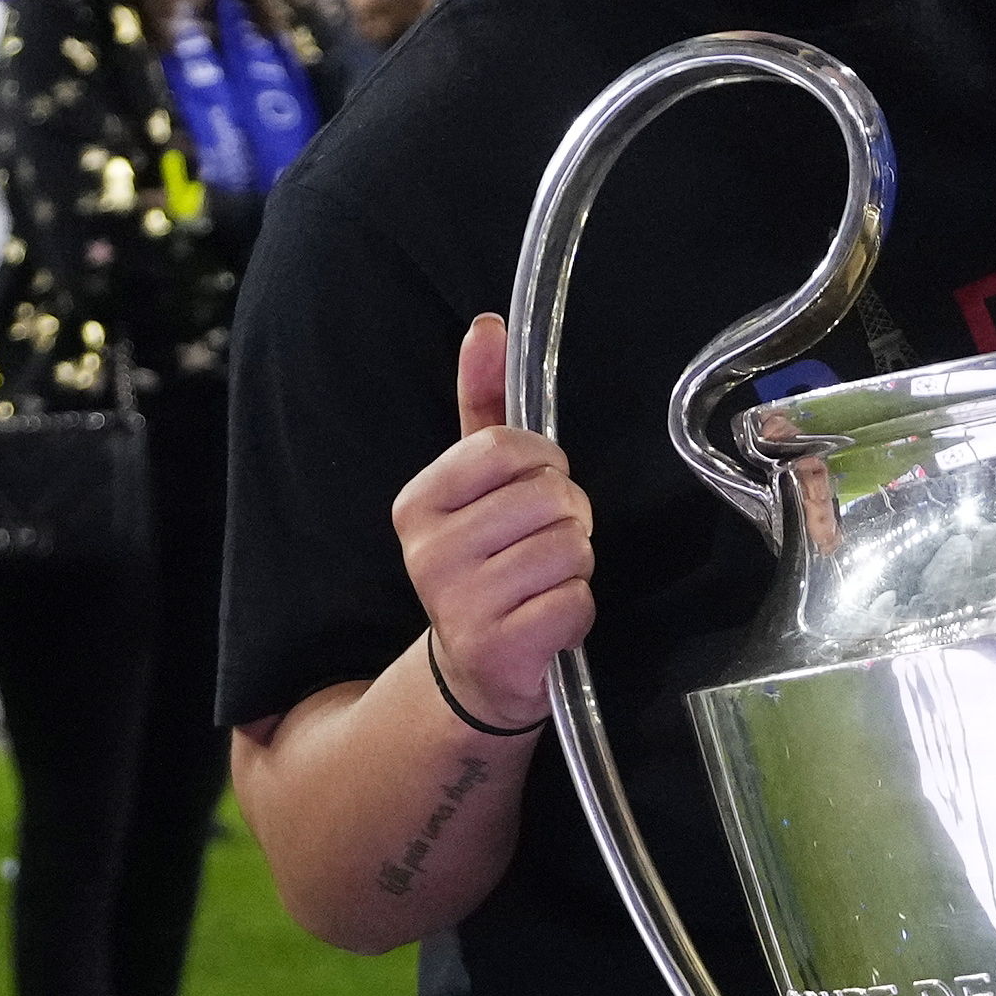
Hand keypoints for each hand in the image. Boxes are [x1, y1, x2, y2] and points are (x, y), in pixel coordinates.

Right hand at [397, 315, 593, 729]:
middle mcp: (429, 552)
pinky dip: (577, 612)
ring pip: (571, 548)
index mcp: (418, 503)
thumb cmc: (487, 563)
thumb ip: (483, 404)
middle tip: (540, 548)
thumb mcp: (475, 483)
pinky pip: (577, 602)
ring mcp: (460, 604)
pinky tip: (547, 621)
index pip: (511, 448)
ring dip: (575, 567)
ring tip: (541, 585)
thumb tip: (488, 326)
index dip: (545, 467)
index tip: (532, 493)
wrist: (475, 669)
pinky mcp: (499, 648)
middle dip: (568, 520)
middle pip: (552, 497)